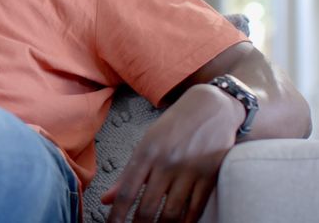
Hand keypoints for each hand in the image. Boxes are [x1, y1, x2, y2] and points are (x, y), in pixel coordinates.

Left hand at [101, 85, 243, 221]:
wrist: (212, 107)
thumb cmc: (174, 126)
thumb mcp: (146, 142)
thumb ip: (127, 173)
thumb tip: (107, 199)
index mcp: (146, 153)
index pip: (127, 191)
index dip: (117, 215)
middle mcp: (166, 163)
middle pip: (149, 207)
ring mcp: (189, 171)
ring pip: (172, 213)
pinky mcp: (210, 177)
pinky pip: (196, 208)